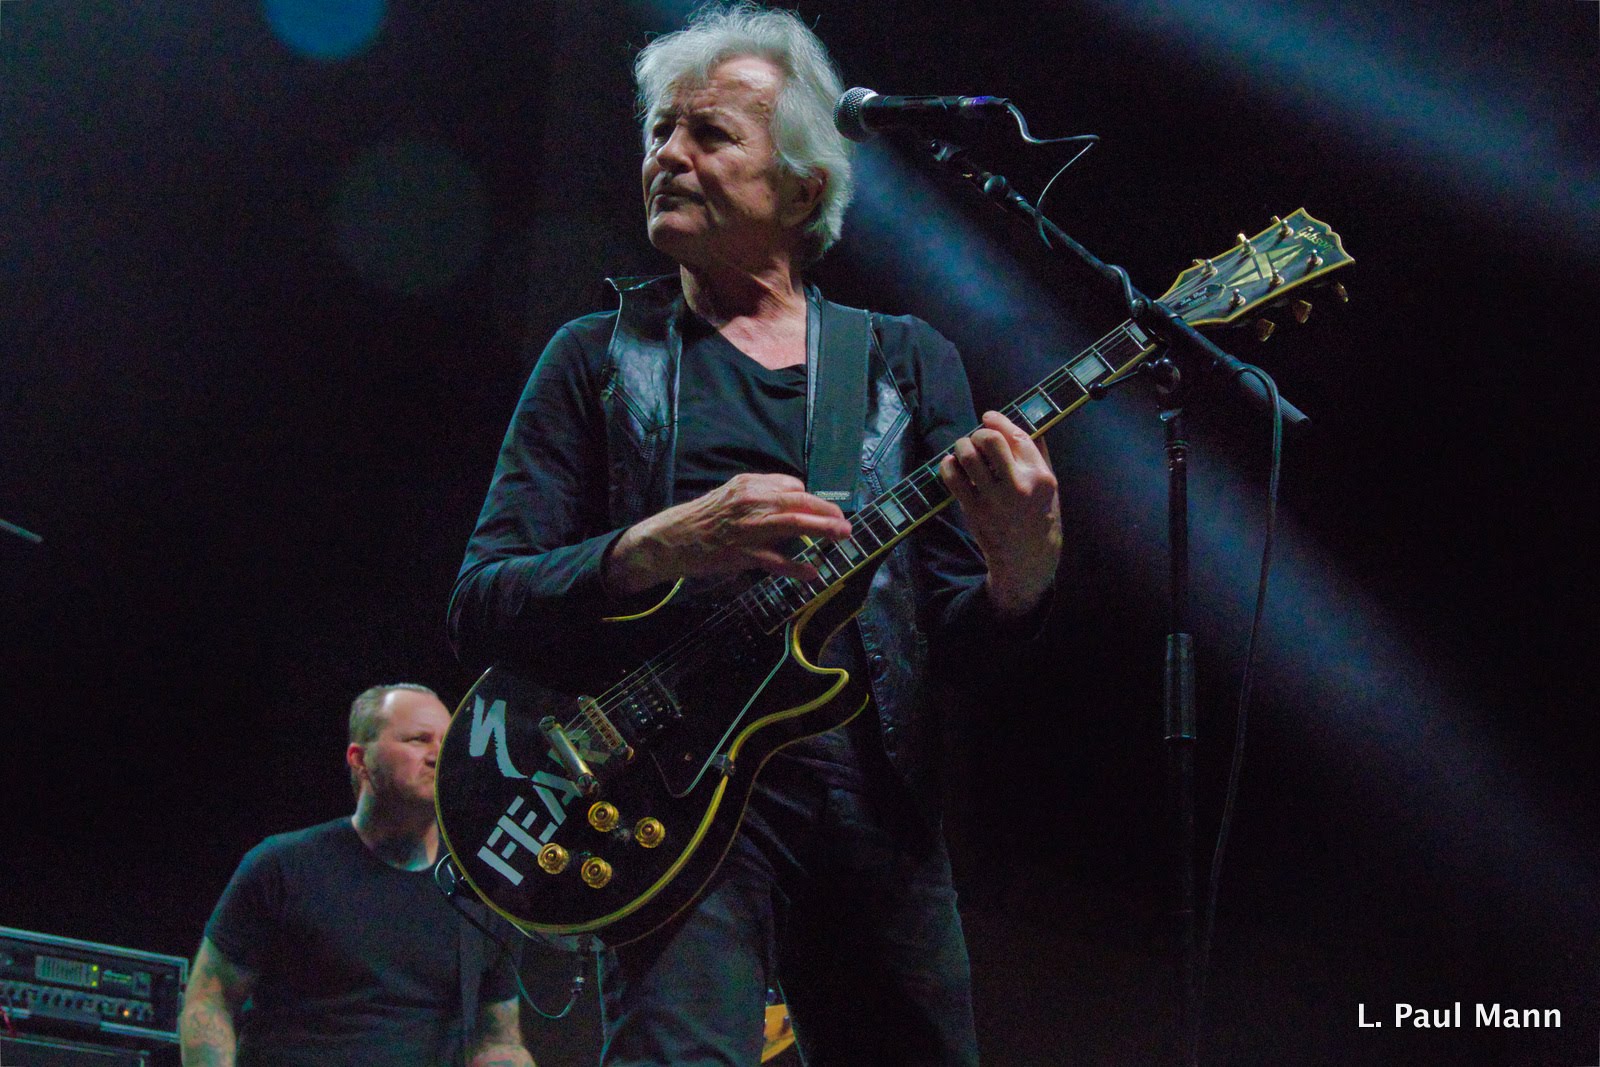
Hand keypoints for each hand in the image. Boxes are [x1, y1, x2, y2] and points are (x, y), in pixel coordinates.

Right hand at [607, 472, 851, 594]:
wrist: (669, 539)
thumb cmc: (700, 519)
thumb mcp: (729, 496)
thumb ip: (757, 497)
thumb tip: (790, 500)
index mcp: (749, 484)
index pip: (792, 485)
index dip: (811, 499)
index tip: (822, 510)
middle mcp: (752, 500)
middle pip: (801, 501)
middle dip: (828, 511)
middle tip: (845, 523)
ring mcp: (748, 526)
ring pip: (795, 524)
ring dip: (824, 530)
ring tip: (842, 536)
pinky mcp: (742, 553)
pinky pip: (777, 560)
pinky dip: (797, 567)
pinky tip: (811, 573)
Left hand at [939, 411, 1061, 617]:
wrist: (1026, 557)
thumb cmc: (1038, 514)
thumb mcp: (1049, 484)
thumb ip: (1037, 452)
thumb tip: (1020, 418)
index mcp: (1040, 476)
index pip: (1016, 436)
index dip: (998, 420)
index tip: (988, 417)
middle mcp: (1018, 487)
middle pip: (989, 440)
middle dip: (978, 433)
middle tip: (977, 440)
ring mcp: (993, 500)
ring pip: (967, 455)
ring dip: (961, 446)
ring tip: (964, 451)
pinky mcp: (973, 510)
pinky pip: (951, 477)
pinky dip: (948, 465)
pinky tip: (954, 466)